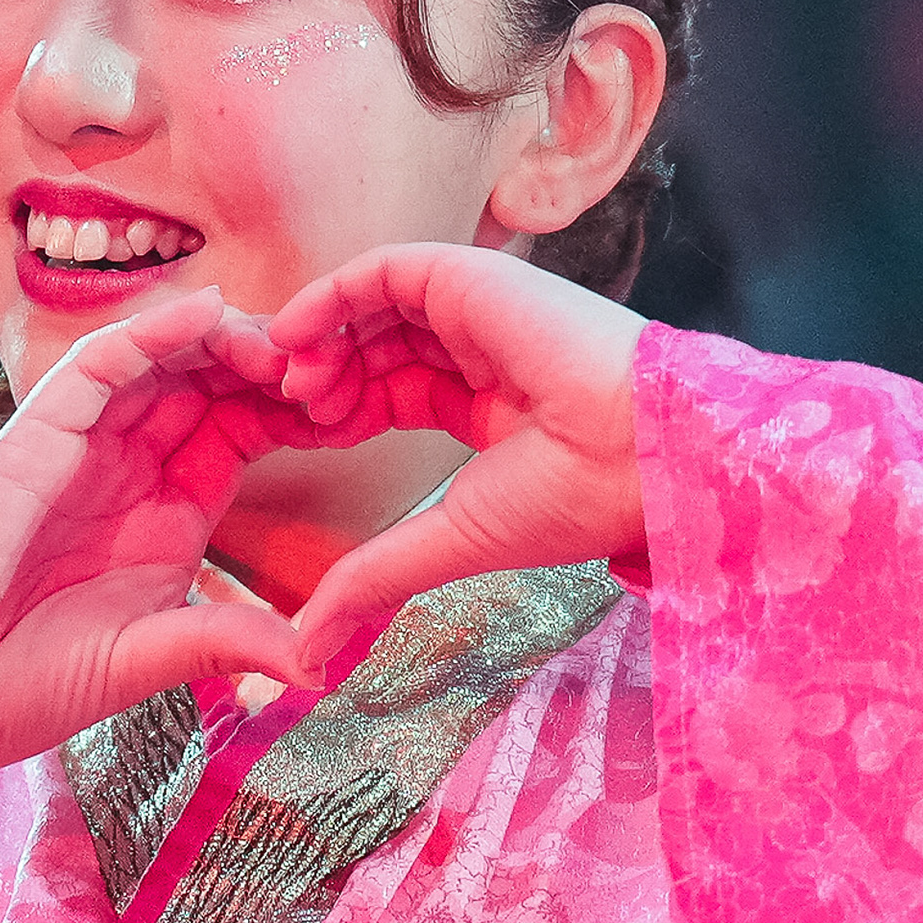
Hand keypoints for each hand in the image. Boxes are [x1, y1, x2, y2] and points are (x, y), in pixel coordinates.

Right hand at [0, 288, 315, 810]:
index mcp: (165, 513)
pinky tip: (205, 316)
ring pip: (165, 360)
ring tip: (287, 339)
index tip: (359, 408)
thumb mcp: (152, 658)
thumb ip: (231, 641)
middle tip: (334, 358)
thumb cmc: (26, 684)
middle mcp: (128, 467)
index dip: (297, 412)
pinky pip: (99, 364)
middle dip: (274, 364)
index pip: (243, 433)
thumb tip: (322, 664)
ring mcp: (82, 445)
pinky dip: (151, 333)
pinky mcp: (35, 435)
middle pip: (214, 384)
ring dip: (227, 339)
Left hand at [264, 244, 648, 657]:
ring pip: (373, 308)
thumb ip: (374, 578)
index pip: (391, 395)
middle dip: (320, 378)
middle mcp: (484, 352)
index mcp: (491, 406)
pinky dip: (329, 295)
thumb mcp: (449, 542)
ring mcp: (479, 310)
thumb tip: (306, 652)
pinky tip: (294, 335)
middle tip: (281, 414)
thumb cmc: (571, 501)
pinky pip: (384, 270)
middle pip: (375, 349)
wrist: (641, 453)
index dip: (336, 416)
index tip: (295, 445)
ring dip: (319, 341)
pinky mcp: (473, 279)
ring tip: (287, 385)